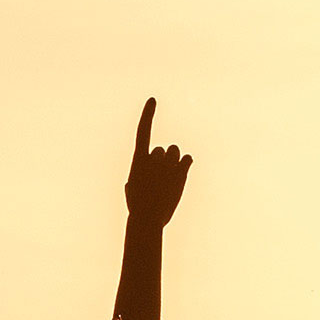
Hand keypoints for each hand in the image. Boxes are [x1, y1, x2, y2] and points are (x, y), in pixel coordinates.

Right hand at [122, 97, 189, 227]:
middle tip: (162, 179)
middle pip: (164, 149)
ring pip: (176, 152)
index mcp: (138, 159)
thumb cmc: (138, 207)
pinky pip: (188, 158)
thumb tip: (134, 181)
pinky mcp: (181, 172)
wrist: (147, 219)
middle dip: (165, 160)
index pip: (143, 131)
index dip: (148, 114)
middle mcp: (153, 158)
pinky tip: (181, 175)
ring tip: (170, 180)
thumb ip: (136, 177)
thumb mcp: (132, 189)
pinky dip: (186, 163)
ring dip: (175, 162)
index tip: (153, 100)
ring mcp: (167, 165)